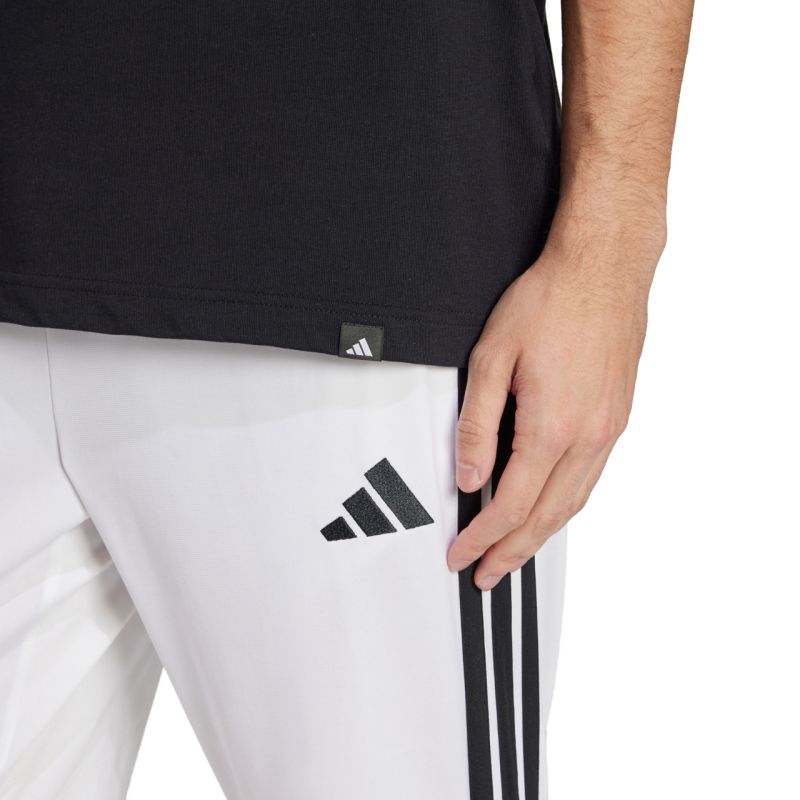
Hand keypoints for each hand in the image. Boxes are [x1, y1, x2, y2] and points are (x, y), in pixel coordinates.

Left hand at [447, 219, 663, 589]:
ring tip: (514, 555)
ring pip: (573, 504)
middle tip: (486, 575)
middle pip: (545, 517)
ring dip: (541, 537)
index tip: (460, 556)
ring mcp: (609, 430)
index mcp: (552, 426)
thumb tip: (467, 477)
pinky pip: (590, 480)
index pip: (510, 504)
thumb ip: (476, 425)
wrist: (603, 269)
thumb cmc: (549, 303)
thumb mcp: (492, 357)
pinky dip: (565, 507)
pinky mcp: (618, 418)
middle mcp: (588, 437)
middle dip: (511, 552)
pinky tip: (550, 510)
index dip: (481, 537)